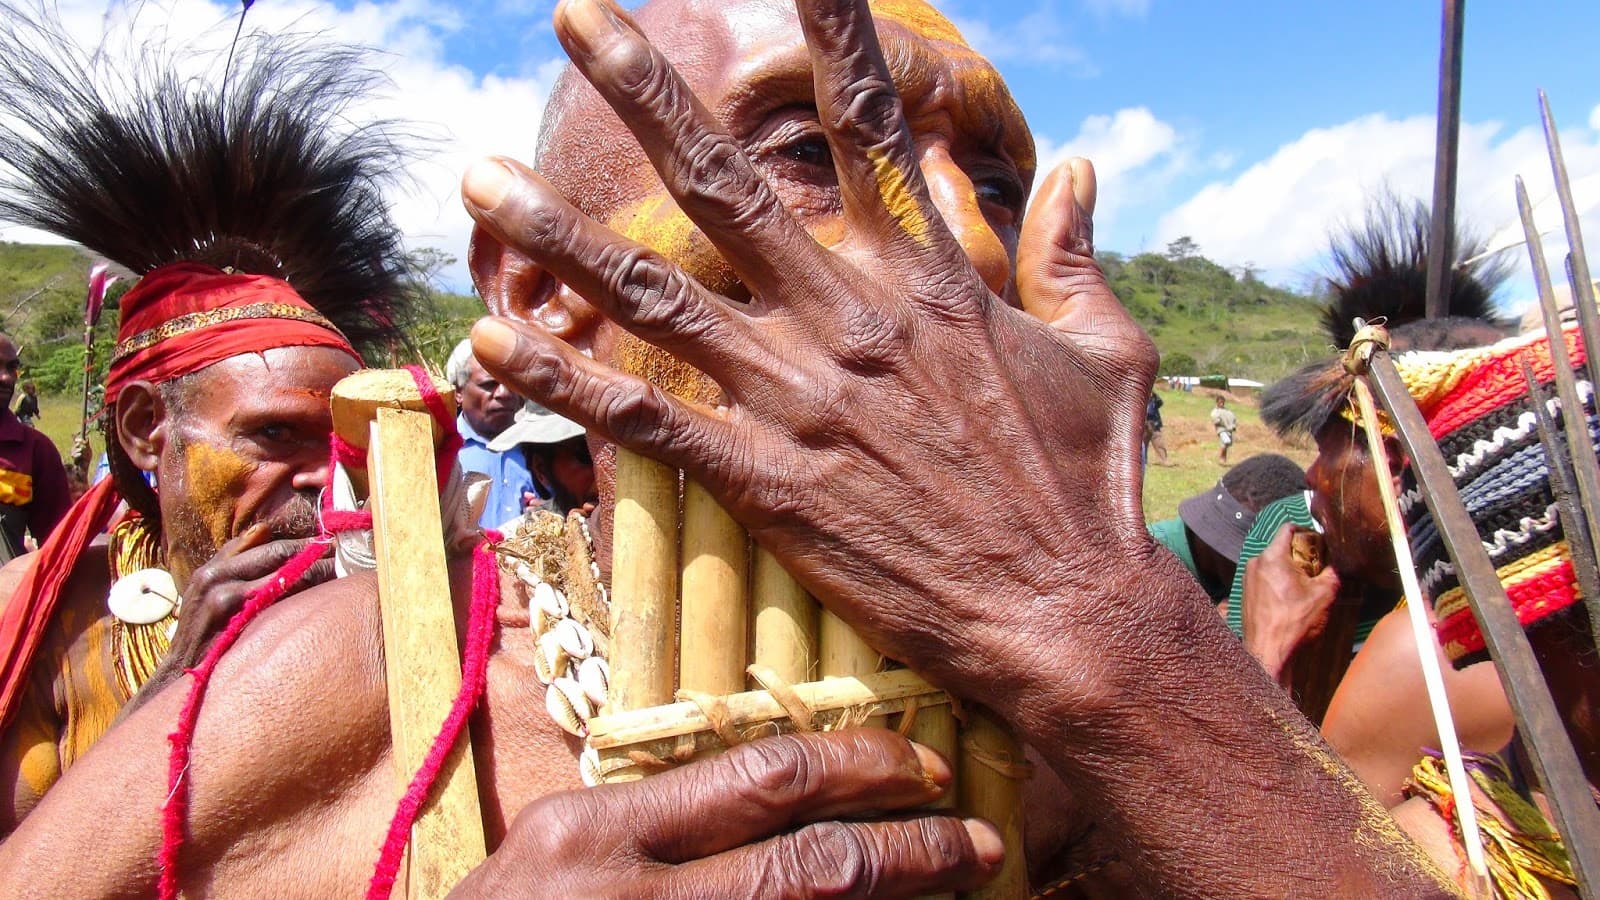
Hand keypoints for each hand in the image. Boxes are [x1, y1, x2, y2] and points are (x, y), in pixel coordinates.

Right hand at [165, 524, 334, 671]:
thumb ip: (234, 559)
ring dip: (317, 572)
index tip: (329, 541)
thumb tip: (264, 528)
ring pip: (284, 577)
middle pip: (279, 556)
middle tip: (343, 552)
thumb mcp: (208, 592)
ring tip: (341, 571)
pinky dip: (306, 596)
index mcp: (212, 568)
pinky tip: (325, 598)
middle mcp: (216, 578)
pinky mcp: (235, 622)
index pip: (268, 546)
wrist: (179, 673)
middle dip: (314, 553)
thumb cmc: (202, 632)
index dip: (302, 543)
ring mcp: (225, 600)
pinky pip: (281, 602)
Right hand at [450, 730, 1001, 897]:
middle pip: (813, 866)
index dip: (861, 767)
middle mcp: (631, 898)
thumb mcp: (556, 857)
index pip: (762, 776)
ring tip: (960, 891)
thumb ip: (653, 825)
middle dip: (914, 853)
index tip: (922, 766)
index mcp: (596, 832)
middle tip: (981, 843)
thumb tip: (777, 796)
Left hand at [462, 0, 1162, 717]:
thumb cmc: (1090, 485)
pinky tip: (494, 340)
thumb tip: (1084, 165)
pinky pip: (645, 419)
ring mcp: (798, 401)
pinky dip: (565, 380)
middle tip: (576, 16)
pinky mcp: (765, 483)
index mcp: (932, 279)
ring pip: (656, 295)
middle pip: (726, 184)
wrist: (1066, 617)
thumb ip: (1079, 254)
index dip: (829, 33)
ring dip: (559, 232)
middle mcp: (850, 321)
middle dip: (646, 92)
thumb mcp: (1107, 353)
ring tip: (478, 174)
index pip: (870, 126)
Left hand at [1241, 525, 1340, 682]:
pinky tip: (1290, 599)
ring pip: (1273, 564)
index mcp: (1272, 556)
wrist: (1268, 651)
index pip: (1288, 528)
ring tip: (1305, 588)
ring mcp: (1247, 578)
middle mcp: (1255, 562)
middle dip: (1300, 555)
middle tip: (1317, 570)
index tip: (1320, 544)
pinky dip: (1278, 582)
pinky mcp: (1245, 592)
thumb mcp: (1324, 594)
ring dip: (1289, 571)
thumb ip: (1332, 572)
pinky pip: (1265, 578)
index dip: (1307, 532)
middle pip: (1281, 547)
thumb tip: (1338, 562)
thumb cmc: (1294, 622)